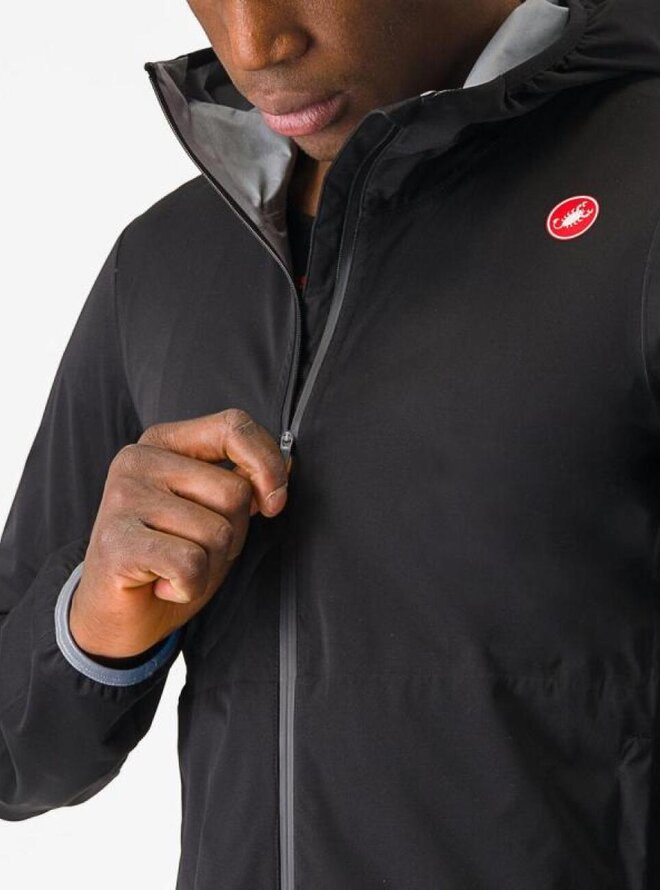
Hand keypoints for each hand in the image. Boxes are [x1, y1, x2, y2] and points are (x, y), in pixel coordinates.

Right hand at [69, 409, 290, 657]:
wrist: (116, 615)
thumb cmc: (170, 558)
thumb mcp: (213, 513)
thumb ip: (243, 481)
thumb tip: (289, 464)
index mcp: (163, 442)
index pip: (233, 426)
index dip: (267, 463)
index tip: (274, 503)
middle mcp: (137, 460)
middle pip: (234, 492)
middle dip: (233, 535)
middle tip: (195, 550)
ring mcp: (122, 499)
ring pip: (217, 532)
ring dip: (210, 566)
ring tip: (175, 568)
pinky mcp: (115, 542)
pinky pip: (190, 563)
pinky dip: (189, 586)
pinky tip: (162, 585)